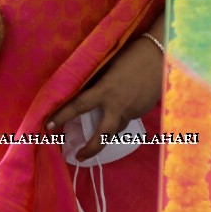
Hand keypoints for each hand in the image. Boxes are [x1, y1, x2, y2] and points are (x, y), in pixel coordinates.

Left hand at [45, 33, 162, 162]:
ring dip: (107, 132)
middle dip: (90, 149)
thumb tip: (84, 89)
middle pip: (102, 135)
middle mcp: (117, 105)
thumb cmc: (132, 55)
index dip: (62, 116)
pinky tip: (121, 108)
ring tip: (98, 135)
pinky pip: (128, 118)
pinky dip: (121, 116)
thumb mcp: (108, 67)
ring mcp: (132, 111)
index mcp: (105, 90)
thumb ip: (97, 81)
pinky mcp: (143, 111)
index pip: (78, 106)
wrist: (162, 56)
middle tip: (79, 156)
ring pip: (116, 129)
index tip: (49, 126)